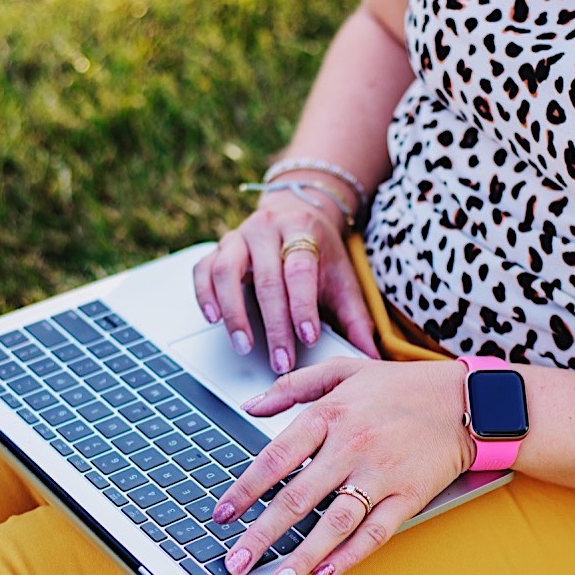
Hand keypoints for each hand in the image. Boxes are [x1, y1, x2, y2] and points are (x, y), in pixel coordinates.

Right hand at [193, 193, 379, 375]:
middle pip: (267, 279)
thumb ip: (356, 319)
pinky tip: (214, 319)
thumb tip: (372, 357)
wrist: (298, 214)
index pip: (300, 270)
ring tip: (244, 345)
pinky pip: (203, 270)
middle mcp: (267, 230)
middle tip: (281, 361)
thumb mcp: (343, 280)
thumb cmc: (320, 254)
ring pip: (227, 272)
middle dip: (274, 325)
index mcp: (303, 231)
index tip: (308, 338)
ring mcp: (238, 237)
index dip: (303, 306)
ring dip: (234, 313)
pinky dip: (204, 295)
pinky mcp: (218, 248)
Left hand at [211, 357, 475, 574]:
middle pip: (297, 498)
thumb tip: (250, 405)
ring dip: (302, 556)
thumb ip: (293, 386)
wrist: (468, 401)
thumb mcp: (345, 369)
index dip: (245, 489)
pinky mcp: (408, 496)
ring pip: (334, 522)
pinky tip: (325, 574)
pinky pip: (375, 532)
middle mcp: (351, 446)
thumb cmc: (403, 387)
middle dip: (261, 535)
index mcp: (330, 414)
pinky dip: (350, 556)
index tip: (222, 515)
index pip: (276, 458)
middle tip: (235, 563)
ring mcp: (381, 474)